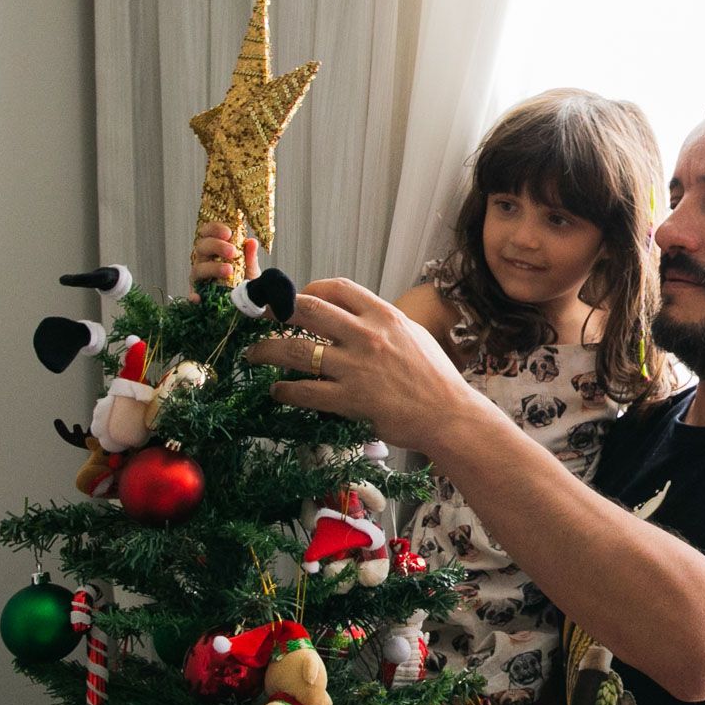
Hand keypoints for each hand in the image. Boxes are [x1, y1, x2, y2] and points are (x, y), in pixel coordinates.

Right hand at [191, 221, 247, 292]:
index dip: (215, 229)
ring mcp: (200, 275)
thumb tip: (252, 242)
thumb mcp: (251, 267)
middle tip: (232, 252)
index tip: (228, 233)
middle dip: (216, 246)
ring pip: (198, 268)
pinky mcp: (199, 291)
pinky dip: (194, 294)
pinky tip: (198, 297)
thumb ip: (250, 256)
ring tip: (228, 270)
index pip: (208, 232)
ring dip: (212, 268)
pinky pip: (193, 292)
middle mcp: (205, 259)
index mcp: (215, 248)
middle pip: (202, 247)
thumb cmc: (246, 278)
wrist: (250, 300)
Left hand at [241, 279, 488, 452]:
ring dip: (265, 350)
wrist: (450, 416)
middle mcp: (366, 336)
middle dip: (275, 312)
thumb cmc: (437, 379)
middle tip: (261, 318)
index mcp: (384, 316)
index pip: (337, 288)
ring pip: (294, 350)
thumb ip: (383, 324)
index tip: (297, 300)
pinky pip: (303, 391)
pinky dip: (284, 390)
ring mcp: (356, 368)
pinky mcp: (349, 400)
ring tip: (253, 354)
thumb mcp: (414, 337)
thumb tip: (355, 319)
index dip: (309, 290)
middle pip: (306, 310)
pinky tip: (277, 391)